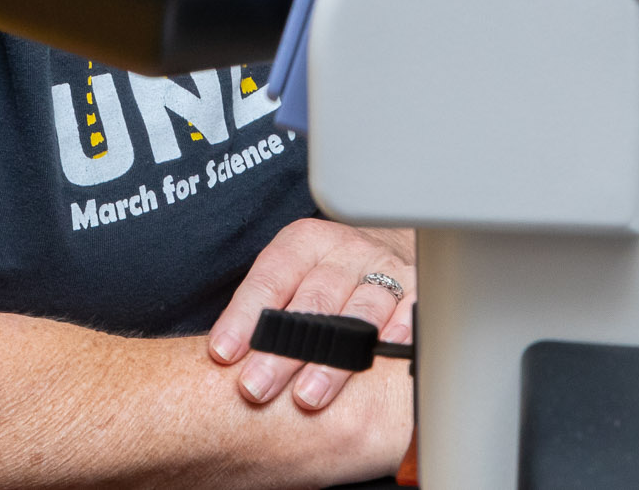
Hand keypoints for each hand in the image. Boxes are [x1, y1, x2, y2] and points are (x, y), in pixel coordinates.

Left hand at [206, 218, 415, 411]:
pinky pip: (409, 315)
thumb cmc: (324, 275)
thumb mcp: (290, 275)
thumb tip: (222, 357)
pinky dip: (394, 340)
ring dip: (331, 360)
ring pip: (359, 315)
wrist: (386, 249)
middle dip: (281, 349)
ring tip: (307, 396)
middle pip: (312, 301)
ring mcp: (386, 270)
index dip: (245, 317)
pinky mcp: (417, 291)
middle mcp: (348, 251)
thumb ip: (262, 310)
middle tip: (256, 387)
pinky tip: (378, 367)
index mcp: (306, 241)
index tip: (224, 354)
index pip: (271, 278)